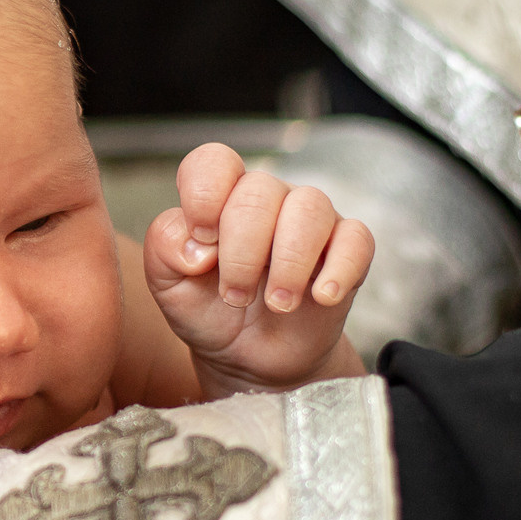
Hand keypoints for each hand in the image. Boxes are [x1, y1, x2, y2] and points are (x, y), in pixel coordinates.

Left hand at [145, 142, 370, 394]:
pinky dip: (339, 269)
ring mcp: (310, 221)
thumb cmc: (208, 310)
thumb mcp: (167, 285)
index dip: (204, 196)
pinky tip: (321, 297)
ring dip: (288, 263)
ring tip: (276, 304)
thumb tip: (197, 246)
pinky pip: (356, 239)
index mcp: (220, 196)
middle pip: (259, 192)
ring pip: (309, 208)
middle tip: (234, 296)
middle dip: (242, 252)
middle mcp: (267, 199)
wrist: (249, 358)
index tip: (202, 243)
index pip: (214, 162)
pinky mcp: (347, 250)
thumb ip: (164, 248)